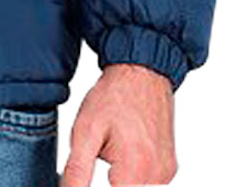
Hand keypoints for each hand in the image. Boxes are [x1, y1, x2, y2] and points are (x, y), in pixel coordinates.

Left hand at [60, 63, 177, 185]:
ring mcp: (165, 172)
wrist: (142, 72)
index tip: (95, 161)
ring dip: (122, 175)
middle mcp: (157, 176)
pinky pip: (147, 179)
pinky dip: (133, 168)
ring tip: (117, 142)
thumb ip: (77, 170)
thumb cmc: (115, 96)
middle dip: (110, 179)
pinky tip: (127, 144)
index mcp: (136, 170)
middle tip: (106, 148)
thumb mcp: (85, 131)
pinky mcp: (169, 166)